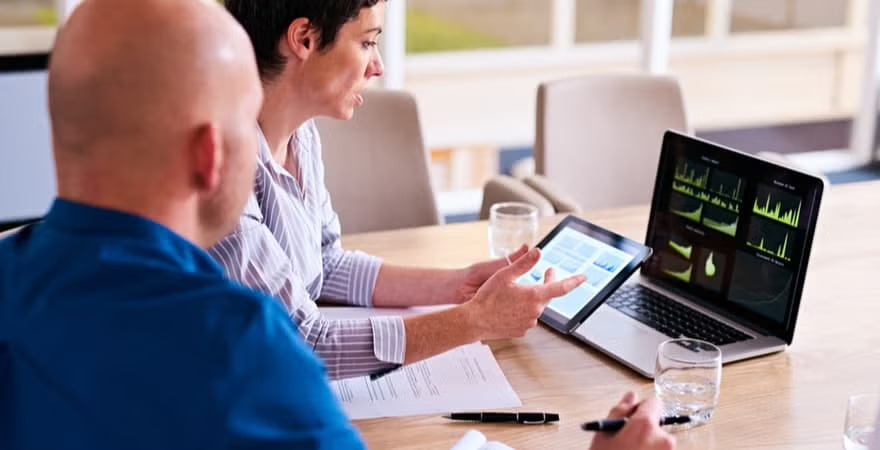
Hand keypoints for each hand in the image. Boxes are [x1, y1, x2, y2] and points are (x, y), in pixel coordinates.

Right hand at [460, 248, 584, 339]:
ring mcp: (529, 323)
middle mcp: (535, 311)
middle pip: (548, 295)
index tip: (584, 278)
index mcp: (534, 296)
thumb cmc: (487, 297)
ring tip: (517, 291)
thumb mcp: (505, 274)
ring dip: (532, 297)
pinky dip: (523, 309)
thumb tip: (538, 252)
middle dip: (548, 283)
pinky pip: (527, 317)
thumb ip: (524, 263)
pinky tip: (510, 305)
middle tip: (547, 272)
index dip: (574, 281)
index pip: (561, 287)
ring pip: (536, 307)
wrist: (474, 321)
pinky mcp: (521, 330)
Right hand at [589, 392, 676, 449]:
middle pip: (656, 423)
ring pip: (659, 440)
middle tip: (624, 440)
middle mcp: (664, 440)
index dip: (640, 408)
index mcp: (646, 426)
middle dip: (643, 428)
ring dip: (647, 443)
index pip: (654, 402)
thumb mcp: (603, 435)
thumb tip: (630, 397)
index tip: (630, 418)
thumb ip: (619, 411)